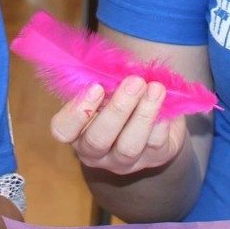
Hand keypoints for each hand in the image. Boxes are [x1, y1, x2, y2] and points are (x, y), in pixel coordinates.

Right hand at [49, 77, 187, 175]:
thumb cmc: (122, 92)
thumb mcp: (108, 83)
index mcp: (76, 131)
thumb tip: (110, 67)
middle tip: (134, 82)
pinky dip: (161, 121)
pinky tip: (166, 101)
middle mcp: (95, 152)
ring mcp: (124, 161)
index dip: (76, 112)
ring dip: (143, 115)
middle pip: (98, 140)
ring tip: (156, 88)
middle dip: (117, 109)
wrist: (157, 108)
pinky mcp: (153, 159)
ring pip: (129, 147)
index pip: (63, 130)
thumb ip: (103, 78)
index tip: (96, 87)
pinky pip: (155, 144)